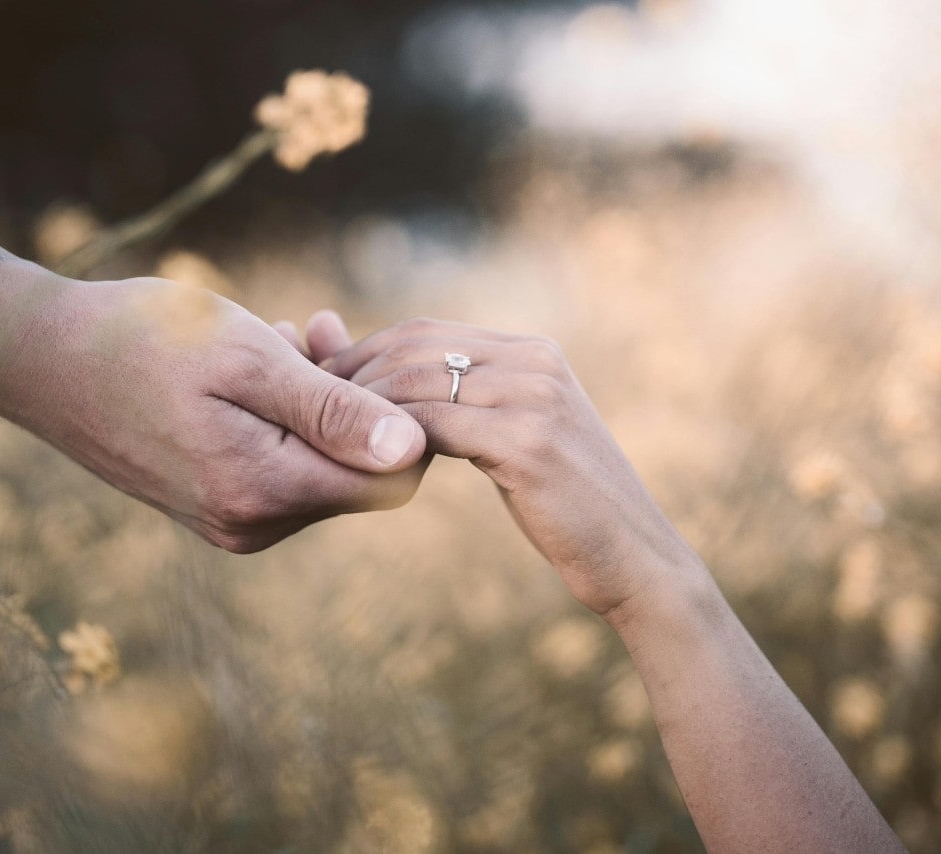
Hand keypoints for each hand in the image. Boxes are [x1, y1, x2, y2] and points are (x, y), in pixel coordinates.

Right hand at [0, 263, 427, 552]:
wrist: (37, 357)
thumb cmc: (141, 342)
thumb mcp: (247, 359)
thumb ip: (332, 410)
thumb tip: (414, 450)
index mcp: (263, 493)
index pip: (389, 482)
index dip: (401, 417)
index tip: (365, 354)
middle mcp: (251, 526)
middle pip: (356, 475)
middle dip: (357, 401)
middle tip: (322, 332)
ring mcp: (230, 522)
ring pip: (320, 466)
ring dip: (321, 401)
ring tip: (288, 338)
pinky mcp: (214, 505)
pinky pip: (282, 466)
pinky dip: (289, 416)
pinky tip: (265, 362)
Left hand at [325, 317, 698, 614]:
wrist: (638, 562)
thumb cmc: (569, 509)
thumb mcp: (519, 444)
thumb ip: (468, 410)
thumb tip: (402, 393)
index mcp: (533, 353)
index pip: (425, 332)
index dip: (363, 352)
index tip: (317, 382)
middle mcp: (536, 362)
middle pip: (414, 347)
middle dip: (349, 370)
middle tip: (302, 402)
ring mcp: (536, 397)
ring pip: (417, 383)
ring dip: (359, 405)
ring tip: (319, 432)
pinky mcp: (529, 441)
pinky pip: (433, 426)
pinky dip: (388, 438)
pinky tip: (362, 461)